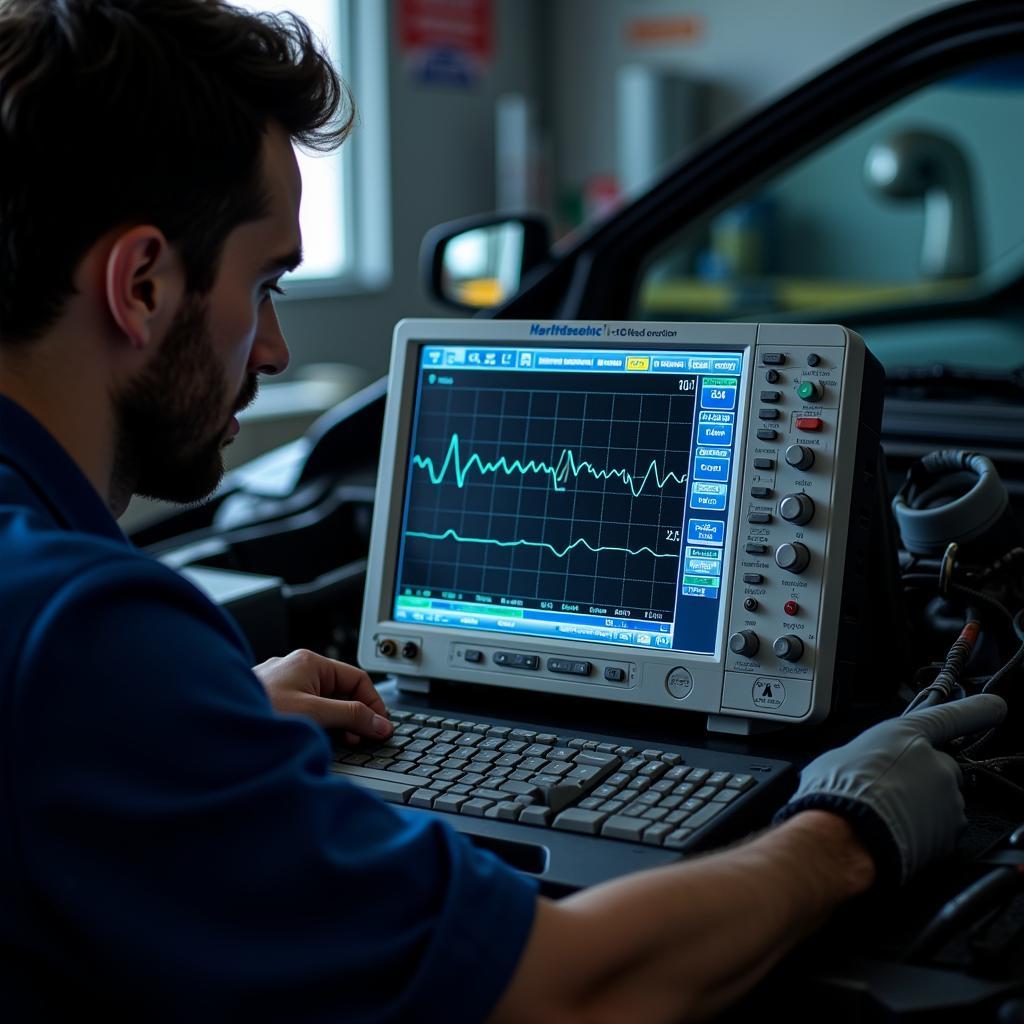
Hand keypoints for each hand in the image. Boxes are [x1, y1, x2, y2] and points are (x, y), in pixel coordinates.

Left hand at [254, 649, 392, 743]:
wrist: (210, 728)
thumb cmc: (255, 713)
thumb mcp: (314, 714)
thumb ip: (351, 717)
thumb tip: (379, 723)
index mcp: (310, 662)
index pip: (358, 678)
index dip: (373, 704)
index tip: (380, 727)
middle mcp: (295, 669)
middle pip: (341, 691)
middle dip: (354, 716)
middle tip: (361, 740)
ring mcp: (282, 686)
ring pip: (322, 703)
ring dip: (334, 723)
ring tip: (337, 743)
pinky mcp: (270, 702)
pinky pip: (303, 711)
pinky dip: (314, 726)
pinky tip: (311, 741)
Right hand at [776, 693, 1006, 882]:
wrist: (844, 835)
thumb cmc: (836, 792)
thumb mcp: (840, 757)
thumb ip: (865, 756)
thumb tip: (859, 766)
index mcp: (905, 735)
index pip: (949, 716)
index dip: (975, 709)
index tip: (996, 705)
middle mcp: (934, 762)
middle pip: (940, 767)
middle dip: (922, 779)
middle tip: (892, 793)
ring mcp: (947, 797)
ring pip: (940, 800)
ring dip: (922, 807)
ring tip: (889, 817)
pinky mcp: (952, 831)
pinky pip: (942, 828)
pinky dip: (926, 833)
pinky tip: (899, 834)